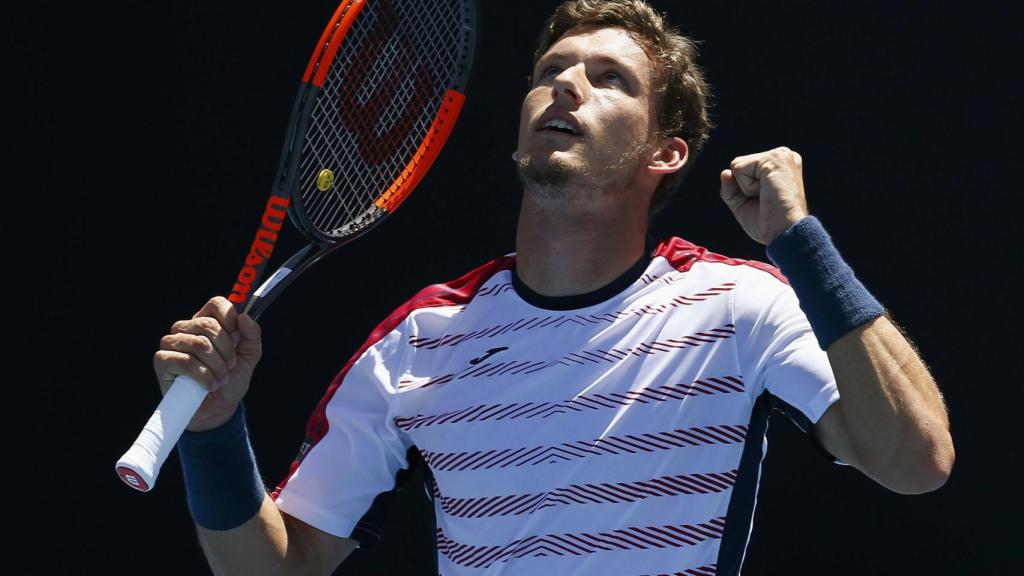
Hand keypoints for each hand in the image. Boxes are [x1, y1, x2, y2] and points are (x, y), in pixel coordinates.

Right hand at [153, 296, 261, 431]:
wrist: (217, 409)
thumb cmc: (230, 380)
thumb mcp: (249, 357)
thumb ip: (252, 336)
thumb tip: (244, 318)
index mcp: (207, 322)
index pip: (216, 303)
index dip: (229, 318)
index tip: (237, 337)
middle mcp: (187, 328)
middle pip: (208, 325)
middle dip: (226, 350)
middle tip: (230, 365)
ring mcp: (172, 343)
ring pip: (199, 344)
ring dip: (217, 366)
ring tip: (220, 378)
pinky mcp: (162, 360)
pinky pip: (185, 361)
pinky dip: (203, 376)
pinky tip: (209, 385)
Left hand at [719, 147, 809, 244]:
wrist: (784, 232)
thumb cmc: (768, 223)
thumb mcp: (742, 204)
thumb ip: (731, 187)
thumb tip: (725, 172)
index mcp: (778, 165)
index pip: (742, 169)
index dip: (744, 190)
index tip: (765, 201)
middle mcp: (782, 155)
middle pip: (738, 166)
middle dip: (744, 188)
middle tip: (765, 200)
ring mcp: (780, 155)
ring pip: (737, 166)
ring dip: (746, 188)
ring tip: (766, 196)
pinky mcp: (774, 158)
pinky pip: (739, 169)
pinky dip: (746, 187)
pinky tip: (765, 192)